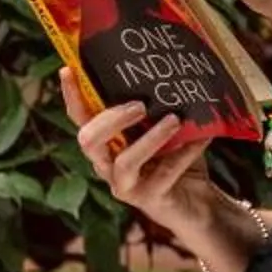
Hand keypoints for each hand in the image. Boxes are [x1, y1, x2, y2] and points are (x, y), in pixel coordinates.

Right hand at [61, 71, 223, 240]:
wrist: (196, 202)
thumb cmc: (174, 159)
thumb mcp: (161, 130)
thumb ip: (154, 109)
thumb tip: (164, 70)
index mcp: (105, 143)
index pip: (80, 118)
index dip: (72, 95)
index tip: (69, 69)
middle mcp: (106, 165)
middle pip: (89, 141)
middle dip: (111, 119)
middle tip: (140, 105)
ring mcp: (125, 185)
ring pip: (125, 162)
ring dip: (151, 138)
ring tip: (173, 120)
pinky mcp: (148, 199)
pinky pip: (164, 174)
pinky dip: (185, 153)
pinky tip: (202, 138)